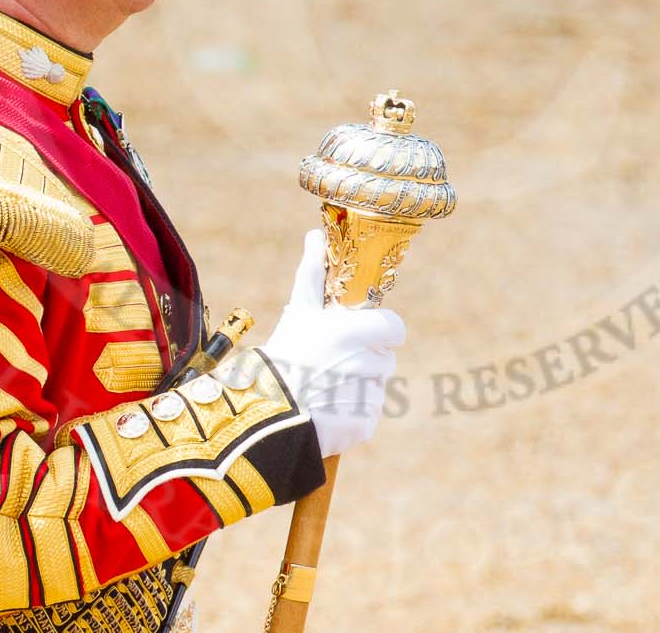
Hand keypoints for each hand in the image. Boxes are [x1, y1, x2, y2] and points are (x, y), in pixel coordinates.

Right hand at [259, 230, 406, 456]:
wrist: (266, 410)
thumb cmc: (284, 353)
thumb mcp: (299, 310)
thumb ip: (313, 272)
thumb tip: (315, 233)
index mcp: (355, 331)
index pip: (393, 328)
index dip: (377, 331)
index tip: (357, 336)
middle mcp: (366, 362)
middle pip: (384, 358)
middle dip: (364, 360)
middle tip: (330, 365)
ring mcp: (367, 396)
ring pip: (376, 387)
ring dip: (357, 388)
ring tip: (324, 388)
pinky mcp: (364, 424)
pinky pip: (368, 415)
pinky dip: (352, 414)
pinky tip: (326, 410)